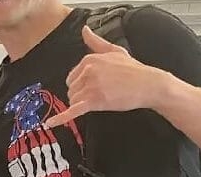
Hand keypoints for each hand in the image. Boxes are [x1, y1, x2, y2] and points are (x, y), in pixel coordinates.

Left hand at [44, 26, 168, 128]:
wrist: (149, 84)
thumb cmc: (134, 69)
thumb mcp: (114, 50)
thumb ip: (96, 42)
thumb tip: (84, 30)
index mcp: (89, 60)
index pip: (72, 77)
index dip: (81, 84)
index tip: (93, 86)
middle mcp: (88, 71)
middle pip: (71, 89)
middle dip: (82, 94)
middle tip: (100, 93)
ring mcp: (90, 86)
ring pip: (73, 100)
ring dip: (83, 103)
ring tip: (100, 100)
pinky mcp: (94, 101)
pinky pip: (73, 110)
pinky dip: (61, 118)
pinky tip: (51, 123)